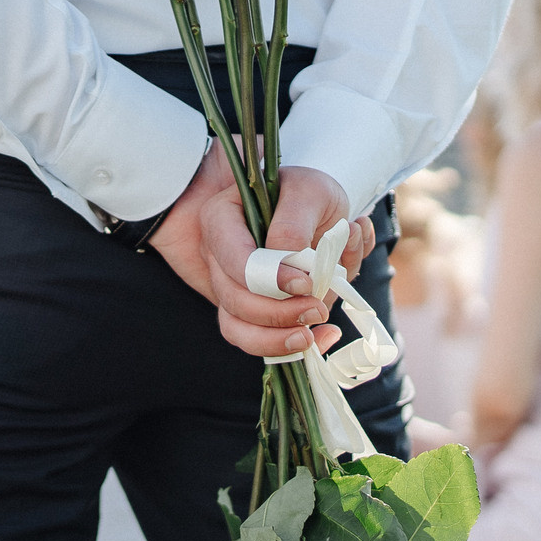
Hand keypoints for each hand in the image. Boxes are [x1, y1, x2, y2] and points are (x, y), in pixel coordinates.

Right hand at [153, 158, 363, 357]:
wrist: (319, 209)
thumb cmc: (310, 196)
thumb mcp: (309, 192)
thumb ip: (294, 223)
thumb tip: (287, 265)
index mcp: (222, 219)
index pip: (233, 258)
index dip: (266, 279)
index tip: (305, 284)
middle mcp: (218, 256)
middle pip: (233, 298)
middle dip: (277, 312)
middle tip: (319, 308)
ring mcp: (231, 286)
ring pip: (236, 328)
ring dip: (276, 339)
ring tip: (312, 334)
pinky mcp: (251, 310)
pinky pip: (256, 340)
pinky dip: (287, 348)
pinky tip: (322, 339)